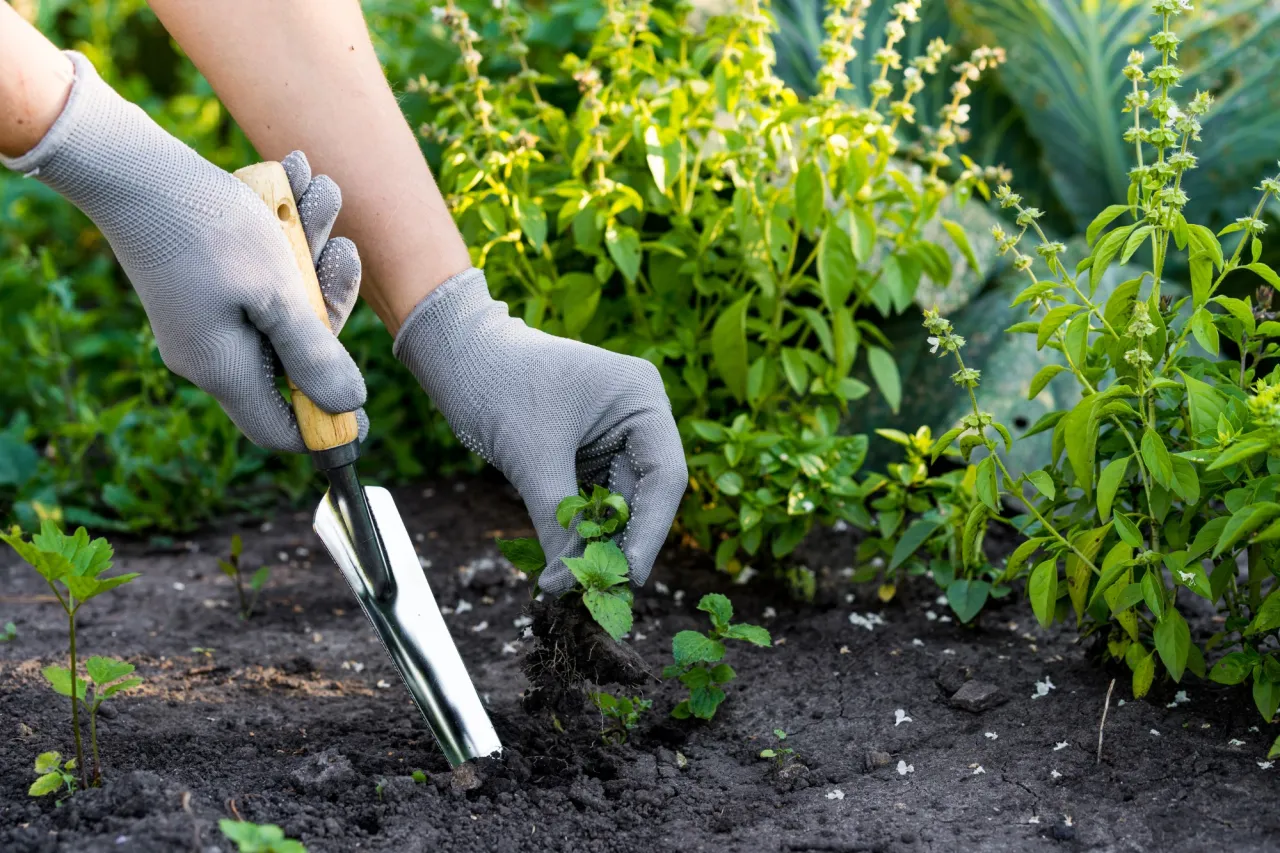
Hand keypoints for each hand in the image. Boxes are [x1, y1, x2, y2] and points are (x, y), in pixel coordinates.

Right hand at [0, 52, 364, 451]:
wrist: (131, 162)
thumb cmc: (209, 229)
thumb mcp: (278, 295)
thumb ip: (315, 354)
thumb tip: (349, 406)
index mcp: (225, 370)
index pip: (280, 429)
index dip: (327, 422)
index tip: (364, 405)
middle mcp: (213, 350)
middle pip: (296, 353)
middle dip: (329, 295)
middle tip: (343, 246)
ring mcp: (207, 313)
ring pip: (286, 296)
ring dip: (315, 244)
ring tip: (321, 189)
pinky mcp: (205, 278)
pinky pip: (262, 267)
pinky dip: (286, 229)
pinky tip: (296, 177)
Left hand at [394, 268, 687, 594]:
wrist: (459, 358)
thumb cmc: (497, 384)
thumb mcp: (533, 455)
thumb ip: (557, 520)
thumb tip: (564, 584)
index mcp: (642, 398)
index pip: (664, 476)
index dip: (650, 531)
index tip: (630, 575)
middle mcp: (639, 417)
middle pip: (645, 496)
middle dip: (620, 542)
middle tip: (598, 589)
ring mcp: (616, 436)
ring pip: (619, 505)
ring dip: (598, 543)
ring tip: (576, 582)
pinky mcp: (590, 454)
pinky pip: (595, 503)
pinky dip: (580, 532)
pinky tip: (566, 562)